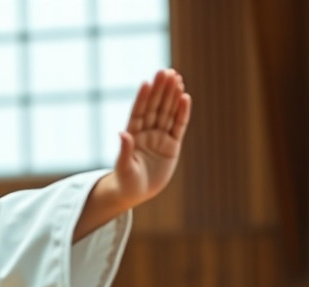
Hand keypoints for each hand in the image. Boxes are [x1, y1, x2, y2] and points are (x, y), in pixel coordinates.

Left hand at [113, 69, 191, 205]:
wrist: (136, 193)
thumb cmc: (125, 181)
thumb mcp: (124, 168)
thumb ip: (124, 150)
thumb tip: (123, 133)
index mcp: (132, 135)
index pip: (138, 113)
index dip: (142, 98)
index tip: (146, 82)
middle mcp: (146, 132)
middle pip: (155, 107)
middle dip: (160, 90)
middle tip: (166, 71)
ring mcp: (159, 137)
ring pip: (167, 113)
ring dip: (172, 96)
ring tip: (177, 78)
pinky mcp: (172, 145)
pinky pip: (178, 126)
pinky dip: (182, 112)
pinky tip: (185, 97)